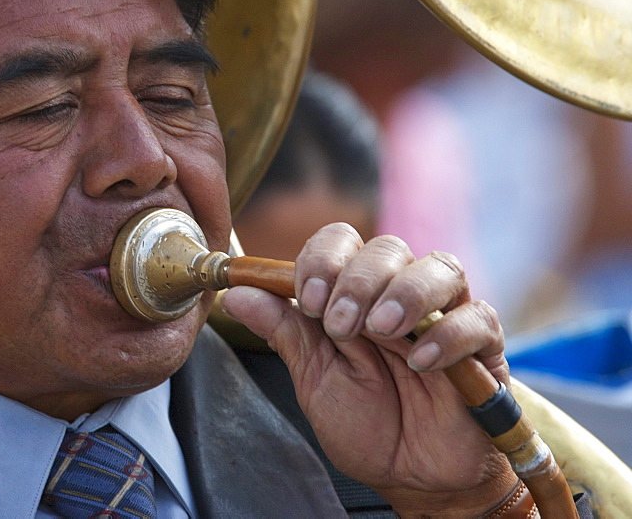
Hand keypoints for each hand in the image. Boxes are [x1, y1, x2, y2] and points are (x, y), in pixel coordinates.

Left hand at [220, 223, 517, 515]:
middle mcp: (400, 293)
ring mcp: (445, 315)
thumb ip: (283, 331)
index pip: (340, 242)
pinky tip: (421, 364)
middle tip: (341, 325)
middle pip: (387, 248)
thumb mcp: (315, 377)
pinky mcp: (483, 347)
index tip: (308, 302)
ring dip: (405, 293)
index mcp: (355, 294)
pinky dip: (448, 335)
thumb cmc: (365, 423)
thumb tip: (235, 293)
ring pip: (439, 267)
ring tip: (382, 331)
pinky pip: (477, 318)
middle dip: (357, 280)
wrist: (413, 477)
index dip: (322, 260)